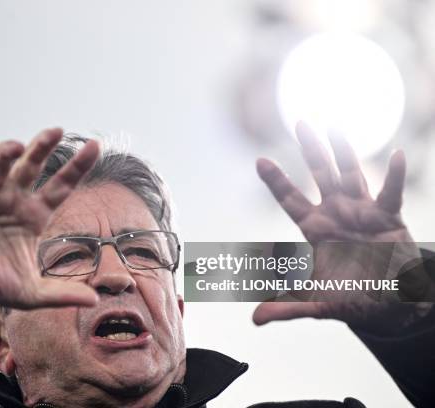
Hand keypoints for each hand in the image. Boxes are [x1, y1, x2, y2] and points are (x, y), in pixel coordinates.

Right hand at [0, 128, 99, 315]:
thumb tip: (94, 301)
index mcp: (34, 215)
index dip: (77, 167)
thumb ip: (61, 294)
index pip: (61, 186)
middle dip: (43, 147)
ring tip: (16, 147)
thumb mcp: (31, 293)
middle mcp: (13, 200)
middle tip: (57, 131)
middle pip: (31, 166)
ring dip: (5, 154)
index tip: (95, 146)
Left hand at [253, 122, 431, 332]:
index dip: (276, 181)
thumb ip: (287, 306)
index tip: (259, 160)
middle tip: (300, 121)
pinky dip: (394, 176)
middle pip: (320, 175)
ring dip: (345, 151)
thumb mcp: (316, 302)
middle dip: (311, 149)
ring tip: (336, 126)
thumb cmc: (351, 297)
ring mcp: (362, 211)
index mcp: (314, 229)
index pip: (290, 200)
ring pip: (351, 174)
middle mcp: (336, 213)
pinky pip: (391, 193)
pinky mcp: (389, 217)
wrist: (389, 304)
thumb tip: (255, 319)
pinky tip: (395, 156)